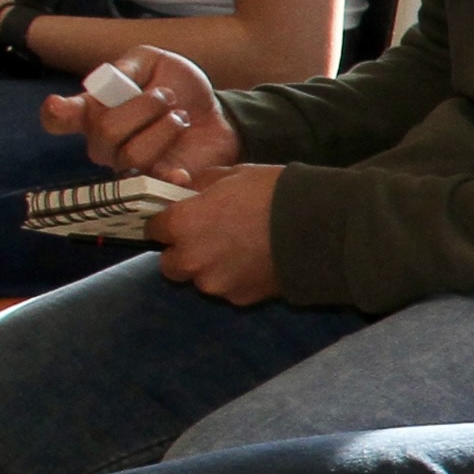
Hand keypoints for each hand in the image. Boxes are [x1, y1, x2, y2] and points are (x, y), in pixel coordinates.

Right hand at [42, 44, 242, 179]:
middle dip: (143, 107)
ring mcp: (128, 167)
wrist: (216, 112)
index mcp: (95, 111)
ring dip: (165, 129)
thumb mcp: (154, 62)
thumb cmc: (176, 86)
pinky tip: (180, 171)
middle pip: (106, 132)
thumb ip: (130, 66)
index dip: (57, 114)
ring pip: (133, 156)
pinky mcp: (158, 185)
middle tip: (167, 96)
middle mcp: (104, 144)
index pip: (59, 118)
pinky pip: (154, 187)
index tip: (59, 105)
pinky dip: (168, 178)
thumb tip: (111, 78)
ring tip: (181, 118)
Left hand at [146, 165, 285, 303]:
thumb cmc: (272, 193)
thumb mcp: (232, 175)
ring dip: (211, 267)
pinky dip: (236, 279)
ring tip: (240, 251)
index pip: (154, 229)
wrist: (319, 227)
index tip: (182, 217)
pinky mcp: (240, 299)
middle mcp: (191, 258)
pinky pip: (228, 289)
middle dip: (183, 252)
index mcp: (182, 224)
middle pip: (170, 264)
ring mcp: (215, 283)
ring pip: (200, 279)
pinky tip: (258, 262)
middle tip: (208, 237)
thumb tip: (183, 186)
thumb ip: (200, 185)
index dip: (167, 222)